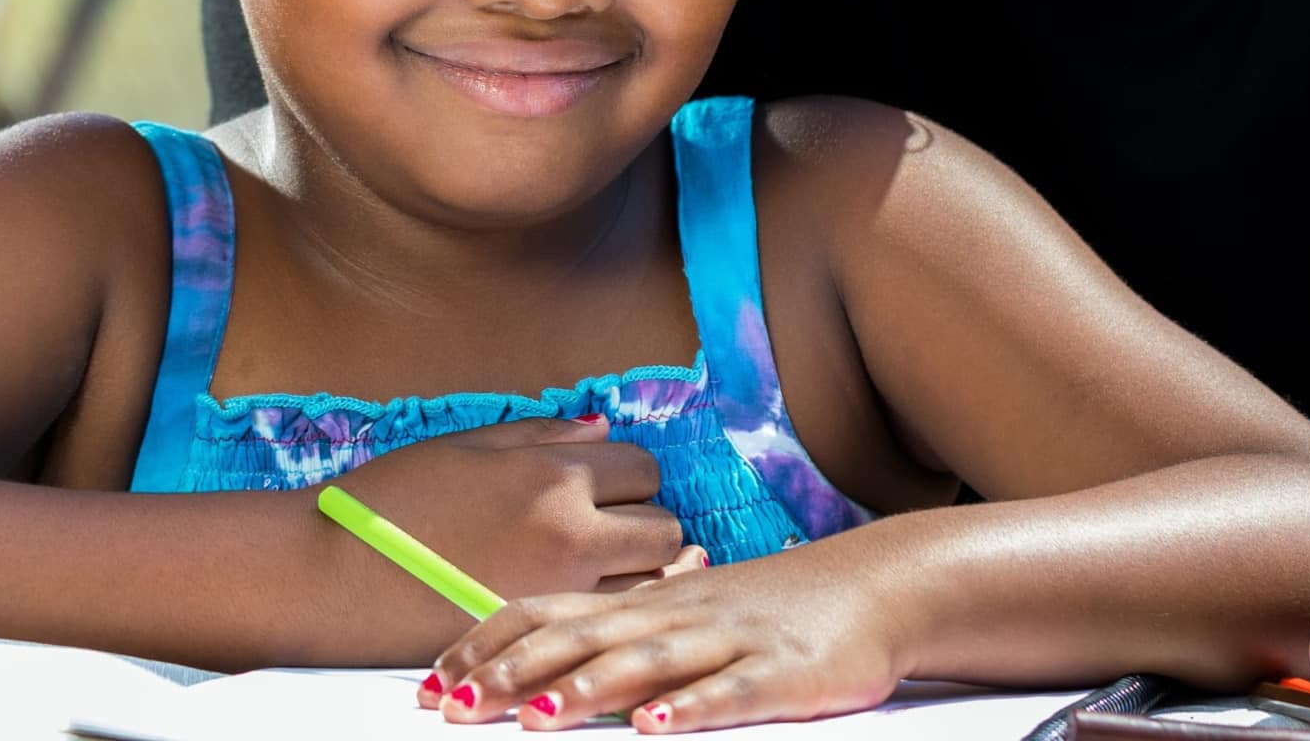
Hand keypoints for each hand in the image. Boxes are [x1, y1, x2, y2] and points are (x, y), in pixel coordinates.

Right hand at [321, 415, 686, 655]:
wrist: (323, 578)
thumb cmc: (389, 500)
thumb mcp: (469, 446)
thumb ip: (546, 436)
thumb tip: (602, 429)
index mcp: (555, 479)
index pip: (643, 467)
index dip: (629, 474)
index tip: (608, 484)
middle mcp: (571, 538)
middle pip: (665, 530)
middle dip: (648, 524)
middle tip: (613, 528)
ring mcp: (559, 600)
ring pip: (651, 586)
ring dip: (642, 575)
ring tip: (608, 571)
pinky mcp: (537, 646)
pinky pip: (609, 630)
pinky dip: (614, 617)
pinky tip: (591, 611)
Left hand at [426, 536, 903, 730]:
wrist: (877, 584)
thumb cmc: (778, 605)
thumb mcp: (695, 609)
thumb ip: (630, 630)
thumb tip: (552, 656)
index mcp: (652, 601)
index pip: (554, 612)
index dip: (492, 641)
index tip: (432, 677)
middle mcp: (679, 613)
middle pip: (586, 636)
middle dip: (515, 672)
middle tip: (453, 705)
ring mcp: (729, 639)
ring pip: (649, 661)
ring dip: (589, 689)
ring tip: (535, 717)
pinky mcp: (779, 673)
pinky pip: (729, 693)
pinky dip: (689, 709)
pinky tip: (655, 727)